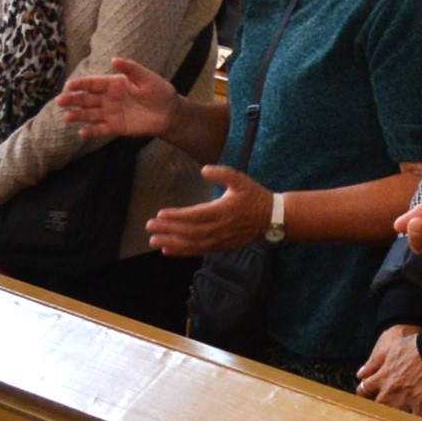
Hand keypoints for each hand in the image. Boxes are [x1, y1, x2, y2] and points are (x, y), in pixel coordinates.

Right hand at [53, 55, 181, 140]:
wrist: (170, 113)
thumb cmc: (160, 92)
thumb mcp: (147, 78)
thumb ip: (131, 69)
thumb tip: (113, 59)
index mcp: (114, 84)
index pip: (93, 83)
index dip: (81, 84)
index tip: (69, 85)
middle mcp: (109, 98)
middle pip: (87, 99)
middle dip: (73, 100)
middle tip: (60, 101)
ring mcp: (111, 113)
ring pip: (90, 114)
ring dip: (78, 116)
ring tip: (67, 116)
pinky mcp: (116, 127)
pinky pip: (101, 129)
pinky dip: (91, 131)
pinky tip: (81, 133)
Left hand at [146, 164, 275, 258]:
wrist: (272, 218)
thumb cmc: (255, 196)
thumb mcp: (241, 180)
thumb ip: (222, 173)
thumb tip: (204, 169)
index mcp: (223, 210)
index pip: (195, 215)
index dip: (177, 216)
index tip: (160, 214)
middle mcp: (220, 228)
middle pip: (189, 232)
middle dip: (168, 230)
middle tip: (149, 227)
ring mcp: (220, 239)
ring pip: (192, 244)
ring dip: (172, 243)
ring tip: (154, 241)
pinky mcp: (221, 246)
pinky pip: (199, 251)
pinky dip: (182, 252)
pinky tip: (168, 250)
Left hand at [352, 324, 421, 416]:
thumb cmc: (415, 347)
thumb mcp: (390, 348)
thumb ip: (374, 362)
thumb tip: (360, 374)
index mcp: (382, 377)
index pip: (365, 389)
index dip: (363, 392)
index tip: (364, 394)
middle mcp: (391, 391)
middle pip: (378, 405)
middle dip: (377, 407)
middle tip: (379, 408)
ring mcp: (406, 400)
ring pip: (395, 415)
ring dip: (395, 416)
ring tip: (396, 419)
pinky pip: (418, 419)